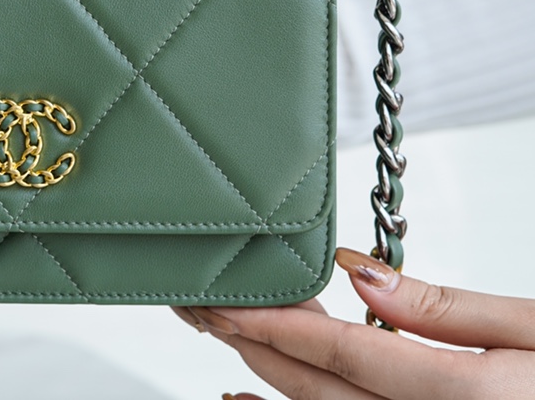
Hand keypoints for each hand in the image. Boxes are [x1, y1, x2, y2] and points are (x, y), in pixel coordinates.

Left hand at [174, 247, 534, 398]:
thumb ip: (446, 309)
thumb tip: (365, 277)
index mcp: (465, 397)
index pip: (341, 353)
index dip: (273, 324)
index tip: (223, 299)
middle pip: (315, 389)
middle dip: (250, 343)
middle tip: (201, 303)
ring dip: (260, 374)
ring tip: (217, 333)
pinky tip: (247, 397)